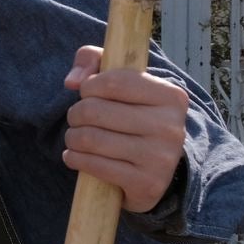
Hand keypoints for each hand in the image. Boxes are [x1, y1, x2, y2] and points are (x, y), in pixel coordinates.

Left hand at [62, 45, 189, 212]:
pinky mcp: (147, 184)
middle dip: (75, 114)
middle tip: (77, 119)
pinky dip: (75, 159)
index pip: (114, 81)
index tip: (87, 93)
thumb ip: (92, 60)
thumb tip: (73, 81)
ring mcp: (161, 158)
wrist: (155, 169)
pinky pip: (95, 166)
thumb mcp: (118, 80)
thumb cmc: (131, 115)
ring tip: (75, 137)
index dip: (89, 86)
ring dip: (72, 138)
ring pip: (91, 139)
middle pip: (96, 110)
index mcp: (171, 96)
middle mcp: (171, 127)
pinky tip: (75, 156)